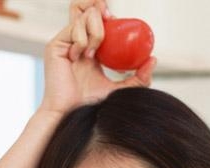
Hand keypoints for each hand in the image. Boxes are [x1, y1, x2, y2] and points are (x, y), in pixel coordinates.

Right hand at [38, 0, 156, 117]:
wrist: (71, 114)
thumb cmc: (90, 106)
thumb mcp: (119, 89)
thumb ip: (138, 78)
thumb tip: (154, 59)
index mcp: (89, 46)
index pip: (97, 18)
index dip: (105, 10)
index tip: (115, 18)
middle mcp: (76, 40)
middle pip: (86, 7)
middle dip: (99, 5)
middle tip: (109, 18)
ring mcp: (65, 42)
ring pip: (84, 14)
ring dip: (96, 31)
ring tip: (93, 54)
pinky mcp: (56, 45)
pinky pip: (75, 28)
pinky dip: (84, 39)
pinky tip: (82, 57)